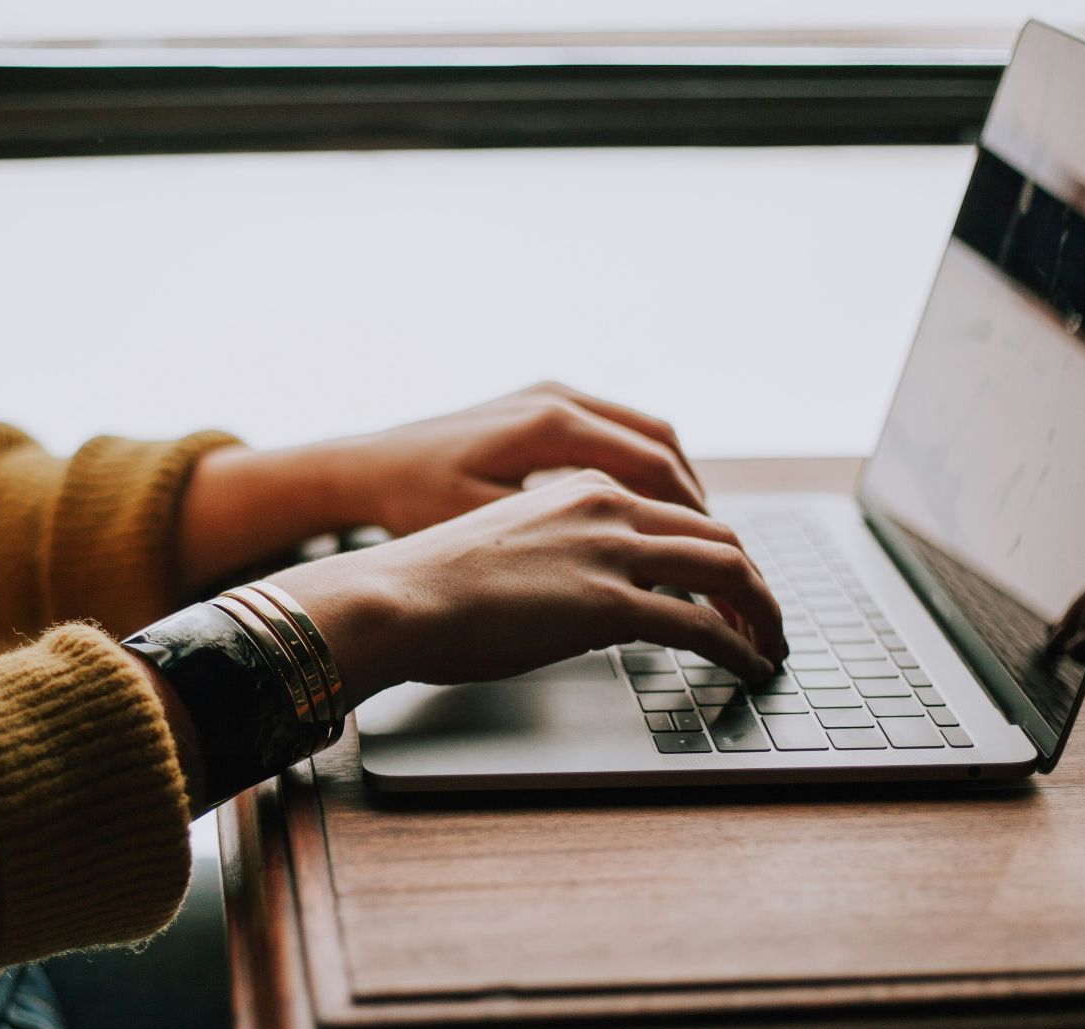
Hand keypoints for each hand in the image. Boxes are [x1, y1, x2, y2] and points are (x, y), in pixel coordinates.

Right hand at [267, 469, 782, 708]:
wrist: (394, 597)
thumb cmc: (429, 585)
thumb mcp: (508, 549)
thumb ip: (561, 559)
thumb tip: (586, 604)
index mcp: (581, 488)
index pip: (677, 513)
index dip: (716, 552)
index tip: (728, 587)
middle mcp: (607, 506)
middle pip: (717, 535)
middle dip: (754, 583)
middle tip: (766, 620)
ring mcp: (611, 551)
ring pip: (727, 570)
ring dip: (762, 612)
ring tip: (770, 647)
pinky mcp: (608, 603)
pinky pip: (703, 625)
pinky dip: (740, 647)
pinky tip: (749, 667)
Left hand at [334, 381, 705, 536]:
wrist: (364, 468)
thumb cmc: (412, 504)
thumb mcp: (486, 530)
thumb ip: (560, 546)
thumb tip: (631, 578)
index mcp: (551, 424)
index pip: (654, 467)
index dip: (693, 518)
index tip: (714, 560)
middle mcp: (558, 398)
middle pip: (661, 445)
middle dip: (696, 502)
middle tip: (720, 553)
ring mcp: (550, 395)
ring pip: (644, 434)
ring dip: (674, 483)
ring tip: (693, 537)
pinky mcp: (539, 405)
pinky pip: (615, 431)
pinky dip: (642, 470)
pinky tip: (646, 512)